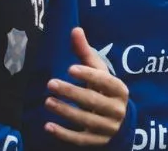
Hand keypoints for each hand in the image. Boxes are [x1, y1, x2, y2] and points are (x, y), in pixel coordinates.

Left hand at [44, 27, 129, 146]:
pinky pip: (80, 139)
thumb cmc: (104, 90)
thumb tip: (75, 29)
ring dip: (65, 111)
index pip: (105, 81)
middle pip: (93, 101)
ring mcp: (108, 127)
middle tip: (51, 83)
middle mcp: (117, 109)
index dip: (88, 75)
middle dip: (71, 92)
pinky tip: (48, 125)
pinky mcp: (98, 141)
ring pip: (86, 120)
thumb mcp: (98, 72)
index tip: (70, 68)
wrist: (118, 121)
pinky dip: (64, 134)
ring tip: (47, 102)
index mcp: (120, 90)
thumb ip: (86, 52)